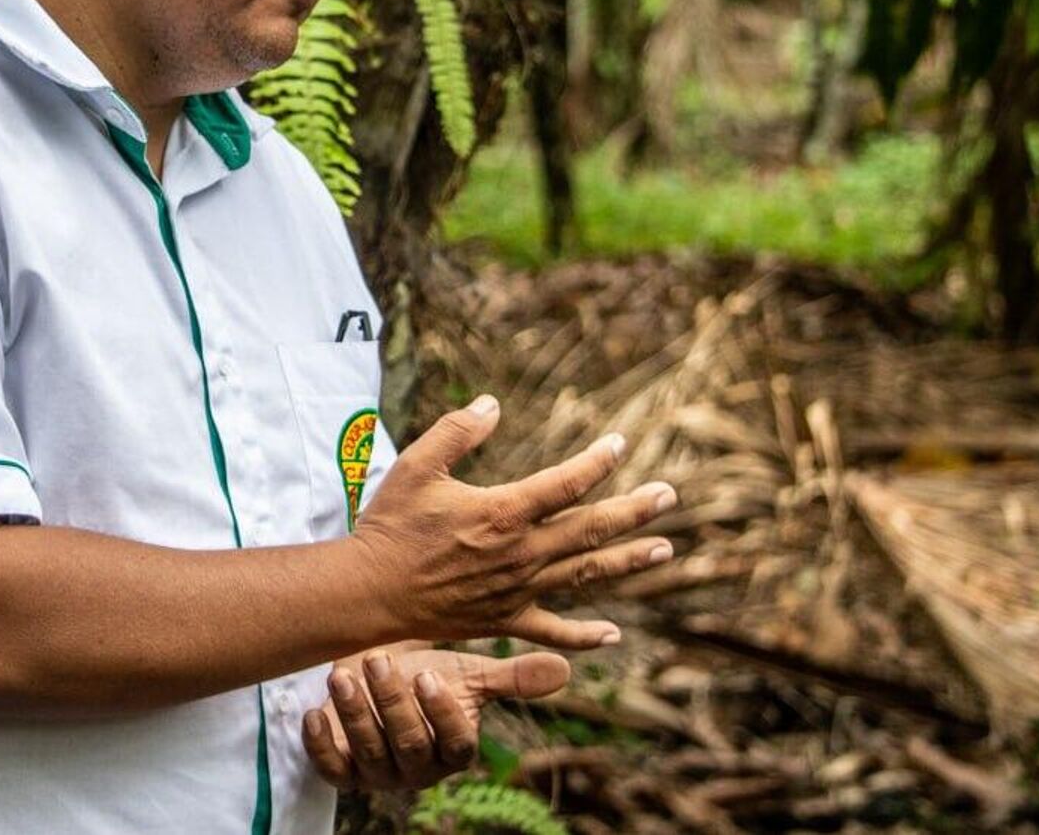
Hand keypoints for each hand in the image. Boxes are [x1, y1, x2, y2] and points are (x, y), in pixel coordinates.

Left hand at [301, 642, 569, 790]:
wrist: (374, 677)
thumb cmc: (424, 675)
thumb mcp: (465, 674)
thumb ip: (510, 676)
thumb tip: (565, 668)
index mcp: (453, 747)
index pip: (456, 743)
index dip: (443, 714)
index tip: (430, 677)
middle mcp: (418, 767)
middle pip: (409, 745)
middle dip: (392, 704)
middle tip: (379, 662)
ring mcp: (378, 772)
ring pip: (370, 753)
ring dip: (355, 715)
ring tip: (342, 675)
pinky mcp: (342, 770)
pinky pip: (331, 769)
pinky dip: (320, 745)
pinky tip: (313, 712)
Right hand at [350, 394, 675, 648]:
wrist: (370, 592)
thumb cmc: (390, 525)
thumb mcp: (415, 466)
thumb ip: (455, 432)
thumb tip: (491, 403)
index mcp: (502, 511)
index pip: (566, 483)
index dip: (598, 463)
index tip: (620, 445)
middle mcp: (521, 553)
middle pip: (591, 529)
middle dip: (635, 511)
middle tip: (669, 496)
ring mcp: (517, 590)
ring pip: (586, 574)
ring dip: (628, 561)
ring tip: (665, 550)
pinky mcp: (505, 620)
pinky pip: (554, 630)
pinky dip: (585, 635)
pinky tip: (613, 634)